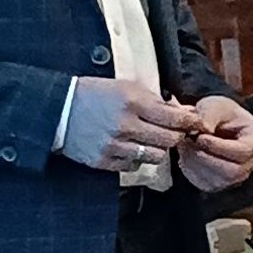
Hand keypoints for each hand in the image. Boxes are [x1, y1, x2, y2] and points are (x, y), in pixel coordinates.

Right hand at [59, 80, 198, 174]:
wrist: (57, 109)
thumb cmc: (94, 94)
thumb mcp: (125, 87)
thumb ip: (155, 99)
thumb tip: (183, 112)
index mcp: (133, 102)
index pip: (175, 118)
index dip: (190, 122)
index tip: (196, 123)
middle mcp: (125, 126)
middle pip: (170, 140)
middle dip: (176, 135)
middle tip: (173, 131)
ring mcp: (114, 146)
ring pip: (156, 156)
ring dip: (157, 148)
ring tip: (149, 139)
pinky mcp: (103, 161)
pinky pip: (134, 165)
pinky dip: (137, 158)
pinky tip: (130, 147)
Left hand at [176, 94, 252, 191]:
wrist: (213, 124)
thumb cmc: (219, 113)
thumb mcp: (214, 105)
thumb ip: (209, 114)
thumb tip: (204, 129)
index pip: (243, 151)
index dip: (219, 147)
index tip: (200, 137)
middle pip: (232, 171)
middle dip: (205, 158)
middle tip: (189, 142)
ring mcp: (241, 174)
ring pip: (219, 180)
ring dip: (197, 164)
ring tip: (187, 146)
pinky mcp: (224, 183)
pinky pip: (208, 184)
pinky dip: (193, 171)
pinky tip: (189, 156)